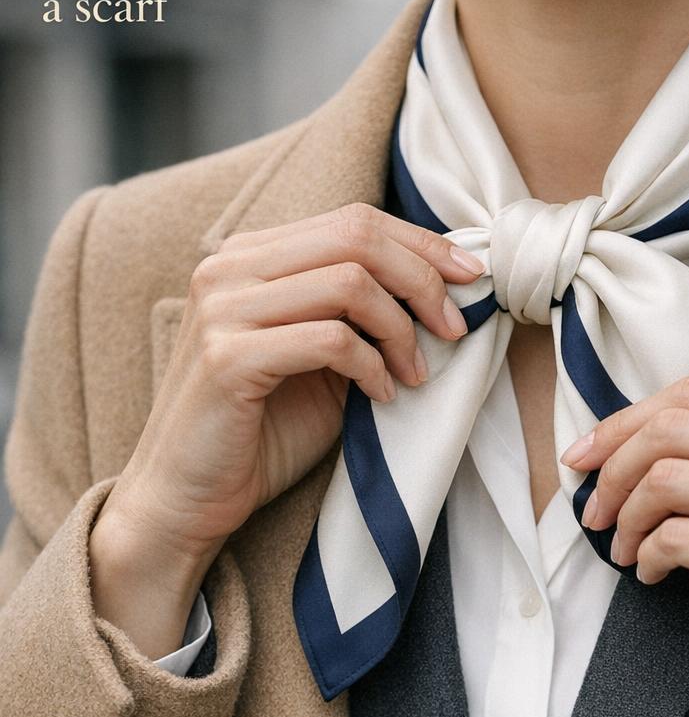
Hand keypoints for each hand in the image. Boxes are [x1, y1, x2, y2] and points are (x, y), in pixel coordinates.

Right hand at [89, 204, 482, 656]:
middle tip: (453, 329)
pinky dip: (371, 366)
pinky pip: (329, 339)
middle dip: (421, 280)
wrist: (190, 496)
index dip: (421, 244)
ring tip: (415, 373)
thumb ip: (361, 318)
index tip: (471, 278)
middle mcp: (229, 268)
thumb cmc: (263, 433)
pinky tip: (381, 395)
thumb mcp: (322, 362)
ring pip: (348, 282)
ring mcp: (223, 309)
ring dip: (400, 329)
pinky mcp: (228, 357)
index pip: (351, 220)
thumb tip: (443, 293)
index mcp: (250, 257)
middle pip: (354, 237)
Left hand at [562, 377, 688, 716]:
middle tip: (592, 510)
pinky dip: (644, 558)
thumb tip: (632, 460)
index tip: (585, 456)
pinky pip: (671, 539)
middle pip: (668, 426)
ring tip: (623, 551)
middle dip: (609, 467)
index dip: (623, 421)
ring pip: (661, 478)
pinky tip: (651, 577)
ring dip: (624, 519)